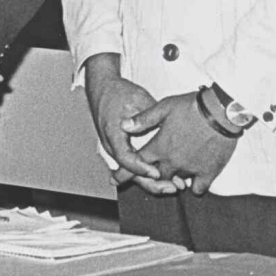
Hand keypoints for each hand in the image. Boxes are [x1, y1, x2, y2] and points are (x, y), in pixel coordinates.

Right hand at [83, 54, 169, 189]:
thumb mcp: (137, 99)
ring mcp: (116, 149)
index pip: (125, 158)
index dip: (141, 168)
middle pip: (129, 172)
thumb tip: (167, 129)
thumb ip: (150, 117)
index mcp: (113, 133)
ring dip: (152, 181)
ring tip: (173, 186)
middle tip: (171, 187)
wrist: (103, 88)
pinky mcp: (122, 149)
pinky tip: (166, 177)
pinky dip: (149, 173)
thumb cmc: (118, 93)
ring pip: (132, 172)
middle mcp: (112, 145)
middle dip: (150, 182)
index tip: (156, 172)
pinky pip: (134, 165)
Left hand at [125, 90, 238, 193]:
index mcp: (159, 146)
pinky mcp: (209, 171)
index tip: (115, 180)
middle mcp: (172, 161)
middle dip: (151, 176)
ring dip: (173, 179)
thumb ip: (143, 119)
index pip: (135, 164)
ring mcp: (190, 168)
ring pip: (176, 181)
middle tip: (151, 174)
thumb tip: (123, 125)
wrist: (222, 111)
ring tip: (173, 174)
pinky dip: (195, 185)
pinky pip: (198, 188)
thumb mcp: (164, 107)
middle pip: (155, 177)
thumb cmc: (192, 106)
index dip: (123, 173)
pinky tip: (194, 180)